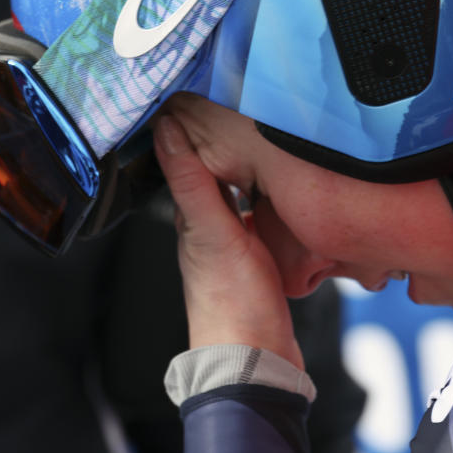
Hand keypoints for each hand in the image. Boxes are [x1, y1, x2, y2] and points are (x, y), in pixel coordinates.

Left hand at [154, 115, 303, 369]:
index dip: (193, 128)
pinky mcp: (263, 257)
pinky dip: (271, 195)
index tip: (199, 93)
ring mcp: (238, 243)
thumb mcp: (213, 233)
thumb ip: (193, 183)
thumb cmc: (232, 305)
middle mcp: (212, 228)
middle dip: (225, 142)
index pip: (190, 161)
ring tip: (266, 136)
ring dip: (249, 167)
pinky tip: (287, 185)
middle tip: (238, 104)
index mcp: (193, 220)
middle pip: (217, 175)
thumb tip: (166, 131)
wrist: (259, 359)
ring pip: (241, 193)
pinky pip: (264, 215)